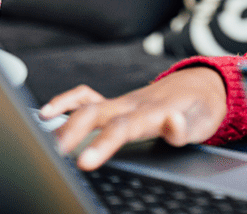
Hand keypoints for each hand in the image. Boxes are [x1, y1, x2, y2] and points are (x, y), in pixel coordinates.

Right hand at [39, 66, 227, 169]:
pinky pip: (87, 97)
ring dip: (64, 123)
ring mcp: (122, 101)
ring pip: (87, 107)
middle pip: (96, 115)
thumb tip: (170, 122)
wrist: (201, 84)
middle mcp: (131, 104)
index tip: (84, 161)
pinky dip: (67, 101)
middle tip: (54, 155)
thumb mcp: (201, 124)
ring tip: (45, 143)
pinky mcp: (116, 102)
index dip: (103, 144)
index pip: (122, 128)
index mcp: (151, 112)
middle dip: (72, 133)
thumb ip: (184, 128)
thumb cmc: (199, 108)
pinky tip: (47, 113)